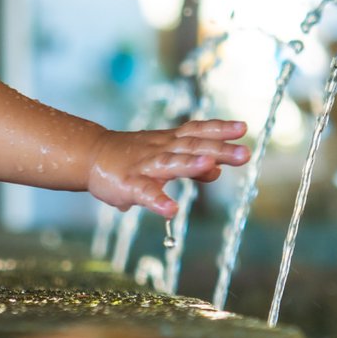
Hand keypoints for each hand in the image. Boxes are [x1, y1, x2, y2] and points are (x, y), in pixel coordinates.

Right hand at [86, 119, 248, 217]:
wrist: (91, 155)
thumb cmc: (132, 156)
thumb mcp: (164, 156)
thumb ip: (192, 164)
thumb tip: (218, 170)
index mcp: (169, 141)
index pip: (197, 131)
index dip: (219, 128)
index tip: (243, 127)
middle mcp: (160, 149)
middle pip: (192, 146)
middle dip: (219, 149)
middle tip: (245, 153)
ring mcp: (145, 166)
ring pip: (171, 163)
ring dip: (191, 164)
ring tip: (211, 165)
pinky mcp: (129, 185)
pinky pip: (145, 193)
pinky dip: (158, 201)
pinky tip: (171, 210)